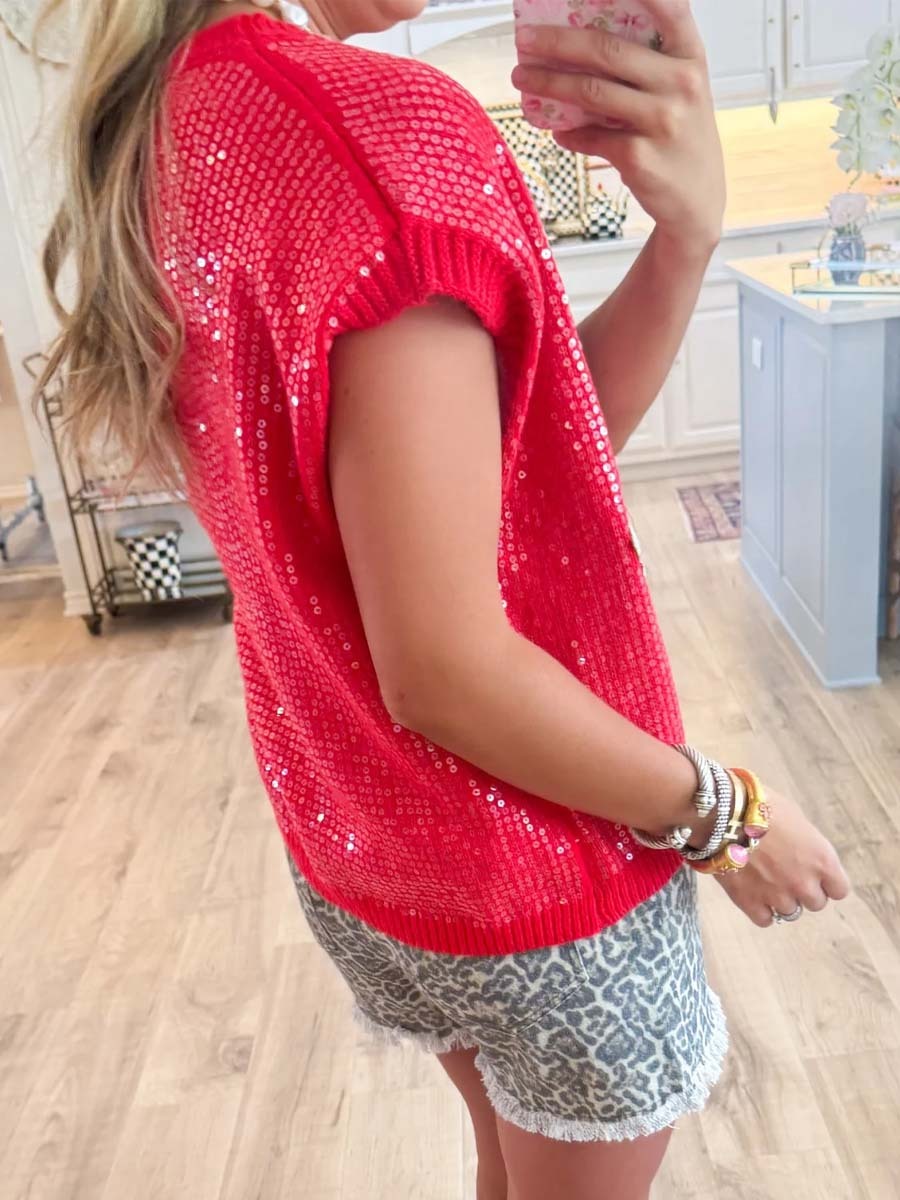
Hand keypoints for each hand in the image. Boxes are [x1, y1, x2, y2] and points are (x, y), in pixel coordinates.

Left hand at [511, 0, 725, 252]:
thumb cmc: (681, 137)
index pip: (671, 7)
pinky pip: (591, 137)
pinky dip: (568, 134)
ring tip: (522, 78)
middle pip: (608, 51)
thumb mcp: (679, 92)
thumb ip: (647, 65)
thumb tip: (576, 45)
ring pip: (592, 93)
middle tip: (525, 40)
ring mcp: (663, 121)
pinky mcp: (641, 158)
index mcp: (691, 56)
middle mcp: (681, 83)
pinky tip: (557, 131)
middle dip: (557, 42)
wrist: (698, 201)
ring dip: (549, 84)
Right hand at [715, 788, 850, 927]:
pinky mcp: (750, 903)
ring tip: (764, 879)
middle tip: (786, 873)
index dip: (827, 882)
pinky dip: (760, 909)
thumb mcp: (796, 819)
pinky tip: (752, 892)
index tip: (815, 874)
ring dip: (780, 899)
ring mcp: (777, 896)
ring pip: (790, 912)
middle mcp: (804, 883)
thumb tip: (804, 854)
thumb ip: (807, 845)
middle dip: (803, 890)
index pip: (839, 890)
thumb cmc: (761, 806)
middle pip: (816, 903)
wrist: (723, 813)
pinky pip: (765, 919)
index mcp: (822, 860)